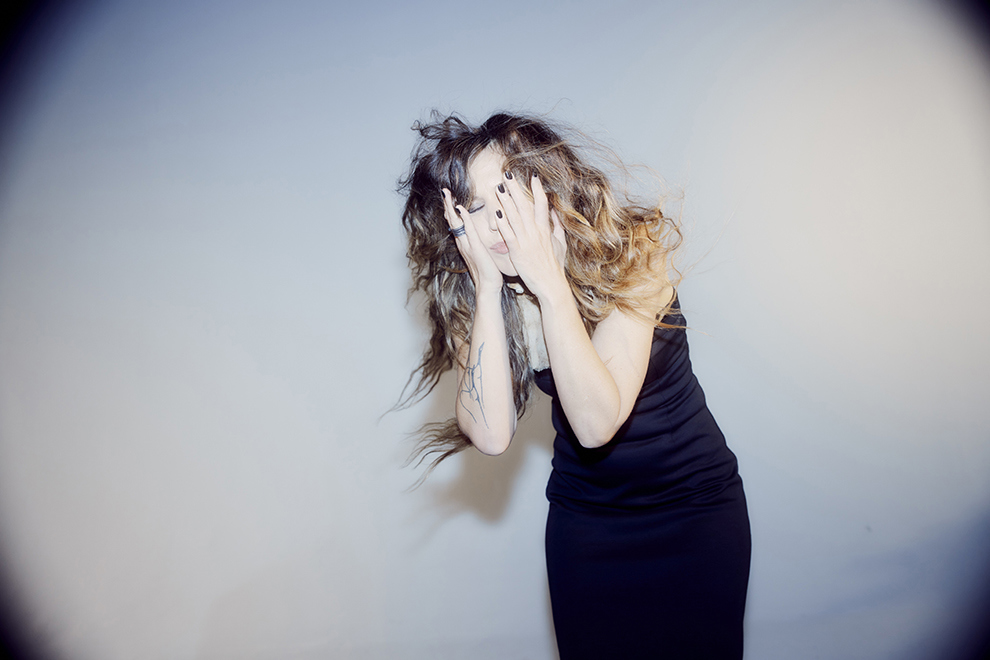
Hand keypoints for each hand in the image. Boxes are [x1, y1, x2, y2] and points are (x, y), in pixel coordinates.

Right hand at [441, 188, 503, 292]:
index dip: (451, 209)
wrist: (489, 286)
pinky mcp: (475, 248)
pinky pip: (468, 230)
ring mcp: (467, 245)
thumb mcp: (481, 253)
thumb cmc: (488, 270)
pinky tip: (461, 208)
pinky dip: (464, 218)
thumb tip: (478, 234)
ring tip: (447, 194)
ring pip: (456, 222)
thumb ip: (477, 243)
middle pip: (452, 220)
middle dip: (447, 204)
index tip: (448, 196)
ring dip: (451, 207)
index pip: (455, 222)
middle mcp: (463, 242)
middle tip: (444, 189)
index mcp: (465, 242)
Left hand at [493, 172, 567, 299]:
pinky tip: (496, 212)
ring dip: (506, 201)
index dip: (537, 189)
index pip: (542, 204)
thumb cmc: (555, 266)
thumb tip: (556, 213)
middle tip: (507, 175)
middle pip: (524, 205)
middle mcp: (536, 232)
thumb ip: (557, 227)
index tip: (532, 176)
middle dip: (515, 189)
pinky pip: (508, 234)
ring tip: (498, 187)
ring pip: (515, 216)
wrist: (551, 284)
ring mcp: (526, 240)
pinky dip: (502, 222)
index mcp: (545, 230)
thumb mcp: (560, 244)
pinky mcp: (517, 251)